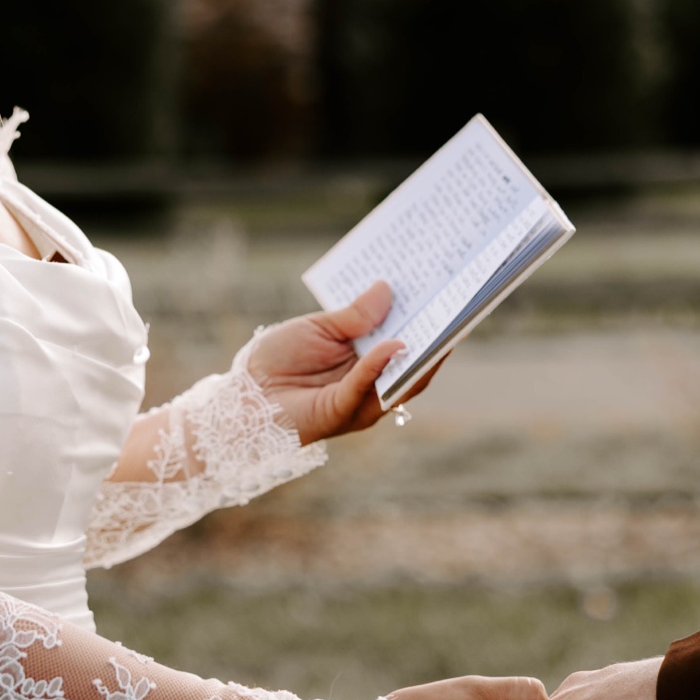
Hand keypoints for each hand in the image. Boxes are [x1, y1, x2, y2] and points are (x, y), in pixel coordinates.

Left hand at [243, 282, 442, 443]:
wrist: (243, 399)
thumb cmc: (276, 363)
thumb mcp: (317, 328)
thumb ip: (354, 316)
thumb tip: (387, 288)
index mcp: (368, 361)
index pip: (406, 339)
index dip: (426, 319)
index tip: (444, 290)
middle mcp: (372, 384)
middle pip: (414, 360)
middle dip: (436, 335)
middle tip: (456, 303)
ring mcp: (363, 402)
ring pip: (402, 378)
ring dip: (421, 352)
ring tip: (439, 322)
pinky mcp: (344, 411)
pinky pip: (367, 386)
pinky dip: (382, 365)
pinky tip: (395, 345)